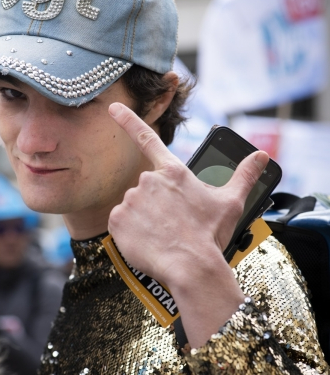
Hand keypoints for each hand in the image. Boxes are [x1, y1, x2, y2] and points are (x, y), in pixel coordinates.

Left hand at [108, 102, 268, 346]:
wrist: (191, 267)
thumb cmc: (210, 234)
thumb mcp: (231, 202)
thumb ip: (244, 175)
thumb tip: (262, 156)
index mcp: (173, 172)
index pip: (147, 138)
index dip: (128, 120)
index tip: (113, 108)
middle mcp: (148, 181)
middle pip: (148, 188)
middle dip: (157, 203)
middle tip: (173, 222)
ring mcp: (130, 200)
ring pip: (134, 206)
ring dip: (144, 218)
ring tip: (163, 234)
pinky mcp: (117, 220)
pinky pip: (121, 223)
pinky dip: (131, 231)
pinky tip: (147, 241)